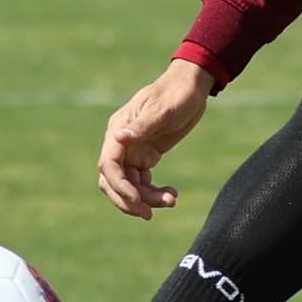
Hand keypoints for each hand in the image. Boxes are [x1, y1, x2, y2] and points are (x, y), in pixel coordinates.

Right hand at [97, 59, 215, 220]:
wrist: (192, 87)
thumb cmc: (176, 93)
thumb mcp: (162, 109)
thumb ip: (142, 125)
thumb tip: (119, 138)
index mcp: (118, 130)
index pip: (109, 166)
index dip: (120, 187)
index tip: (138, 201)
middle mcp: (121, 143)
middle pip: (113, 181)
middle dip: (129, 200)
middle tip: (150, 214)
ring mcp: (132, 151)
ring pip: (129, 185)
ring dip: (146, 198)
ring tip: (172, 200)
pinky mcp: (146, 156)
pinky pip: (142, 182)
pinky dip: (154, 192)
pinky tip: (172, 194)